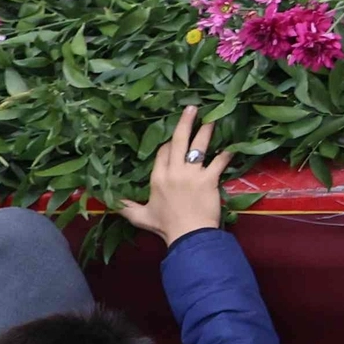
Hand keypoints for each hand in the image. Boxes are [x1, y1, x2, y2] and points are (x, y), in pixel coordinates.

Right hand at [119, 110, 224, 243]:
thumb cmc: (165, 226)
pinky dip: (226, 154)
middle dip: (185, 123)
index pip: (162, 152)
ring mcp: (192, 174)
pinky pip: (219, 162)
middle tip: (193, 108)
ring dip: (206, 131)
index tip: (174, 138)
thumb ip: (126, 207)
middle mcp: (173, 172)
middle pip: (178, 141)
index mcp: (157, 178)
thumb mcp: (140, 217)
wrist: (188, 235)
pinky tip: (233, 146)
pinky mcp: (209, 179)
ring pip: (199, 147)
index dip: (168, 143)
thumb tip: (110, 203)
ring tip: (213, 119)